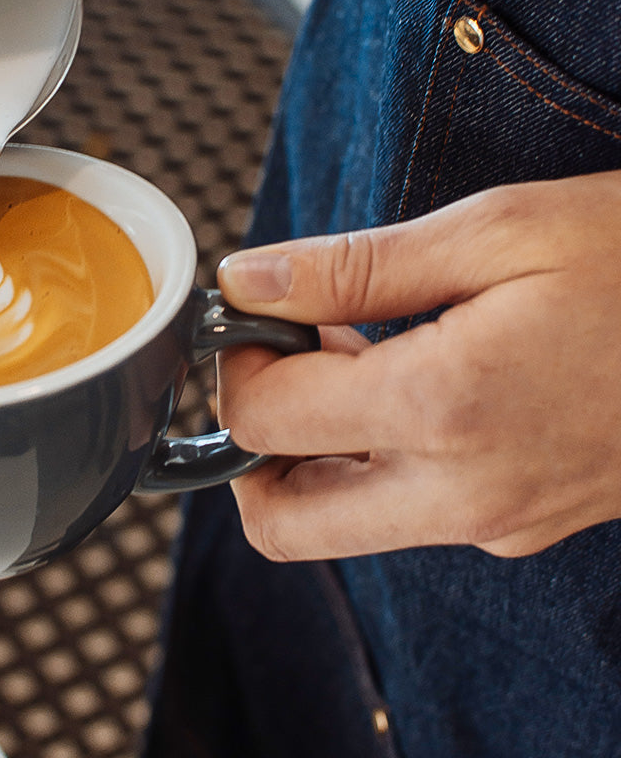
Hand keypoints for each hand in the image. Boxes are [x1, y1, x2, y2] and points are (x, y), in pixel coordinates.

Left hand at [216, 171, 620, 558]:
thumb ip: (352, 268)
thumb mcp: (494, 232)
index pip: (263, 424)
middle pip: (284, 522)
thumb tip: (245, 281)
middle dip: (249, 444)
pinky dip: (376, 457)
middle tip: (280, 355)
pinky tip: (411, 374)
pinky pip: (409, 513)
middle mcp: (463, 494)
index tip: (253, 310)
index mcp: (445, 410)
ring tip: (352, 348)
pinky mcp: (521, 524)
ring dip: (312, 450)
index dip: (236, 363)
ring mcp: (496, 523)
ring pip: (342, 524)